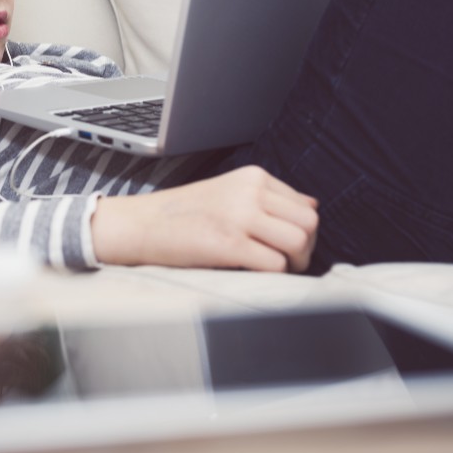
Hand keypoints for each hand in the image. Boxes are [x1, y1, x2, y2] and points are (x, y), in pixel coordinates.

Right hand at [90, 165, 317, 272]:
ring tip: (277, 270)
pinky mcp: (229, 244)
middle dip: (306, 248)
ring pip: (299, 242)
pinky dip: (274, 275)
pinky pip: (275, 264)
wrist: (142, 224)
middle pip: (309, 223)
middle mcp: (250, 192)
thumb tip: (311, 205)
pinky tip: (256, 274)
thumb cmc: (185, 214)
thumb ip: (268, 198)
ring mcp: (240, 216)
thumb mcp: (229, 192)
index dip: (304, 231)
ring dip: (295, 263)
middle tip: (289, 262)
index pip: (305, 204)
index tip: (289, 246)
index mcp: (253, 177)